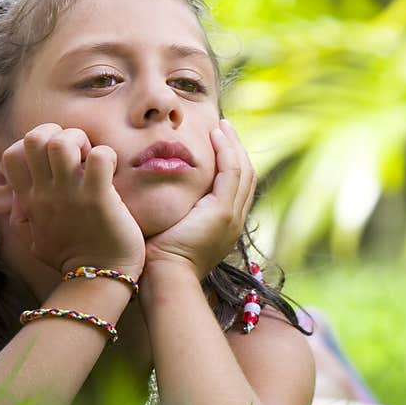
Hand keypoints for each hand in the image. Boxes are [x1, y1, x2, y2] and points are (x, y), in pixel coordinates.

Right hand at [1, 123, 144, 278]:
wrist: (98, 279)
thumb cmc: (71, 258)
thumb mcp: (34, 240)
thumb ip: (23, 218)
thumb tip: (17, 204)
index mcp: (30, 200)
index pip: (12, 153)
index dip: (33, 143)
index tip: (54, 158)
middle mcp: (46, 193)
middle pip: (34, 138)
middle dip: (58, 133)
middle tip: (77, 153)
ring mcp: (71, 194)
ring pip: (62, 142)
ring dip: (81, 140)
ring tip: (92, 159)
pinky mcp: (99, 198)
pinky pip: (99, 157)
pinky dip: (107, 155)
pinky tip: (112, 170)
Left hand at [143, 119, 255, 279]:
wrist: (165, 278)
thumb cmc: (159, 261)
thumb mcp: (172, 233)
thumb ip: (175, 214)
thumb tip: (161, 199)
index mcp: (224, 227)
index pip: (237, 189)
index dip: (231, 163)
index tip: (219, 144)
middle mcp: (234, 221)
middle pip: (246, 177)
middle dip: (237, 150)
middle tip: (225, 129)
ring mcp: (232, 216)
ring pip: (242, 170)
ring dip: (233, 145)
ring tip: (222, 126)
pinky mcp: (222, 211)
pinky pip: (231, 171)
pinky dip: (226, 150)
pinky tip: (216, 135)